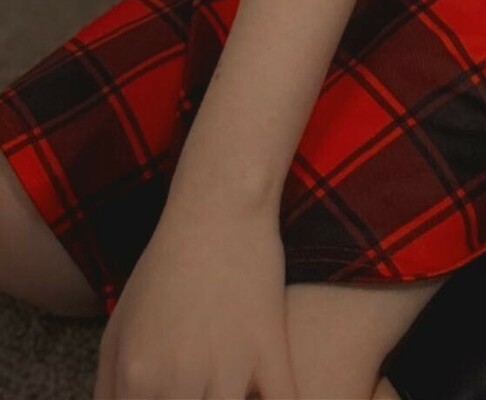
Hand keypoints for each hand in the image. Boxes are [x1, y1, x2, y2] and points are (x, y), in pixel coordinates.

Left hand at [92, 199, 298, 398]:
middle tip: (202, 390)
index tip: (178, 395)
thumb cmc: (164, 268)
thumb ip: (108, 392)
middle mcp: (178, 381)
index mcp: (137, 379)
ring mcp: (228, 367)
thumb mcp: (116, 328)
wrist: (218, 209)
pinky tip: (268, 396)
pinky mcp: (271, 349)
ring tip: (234, 391)